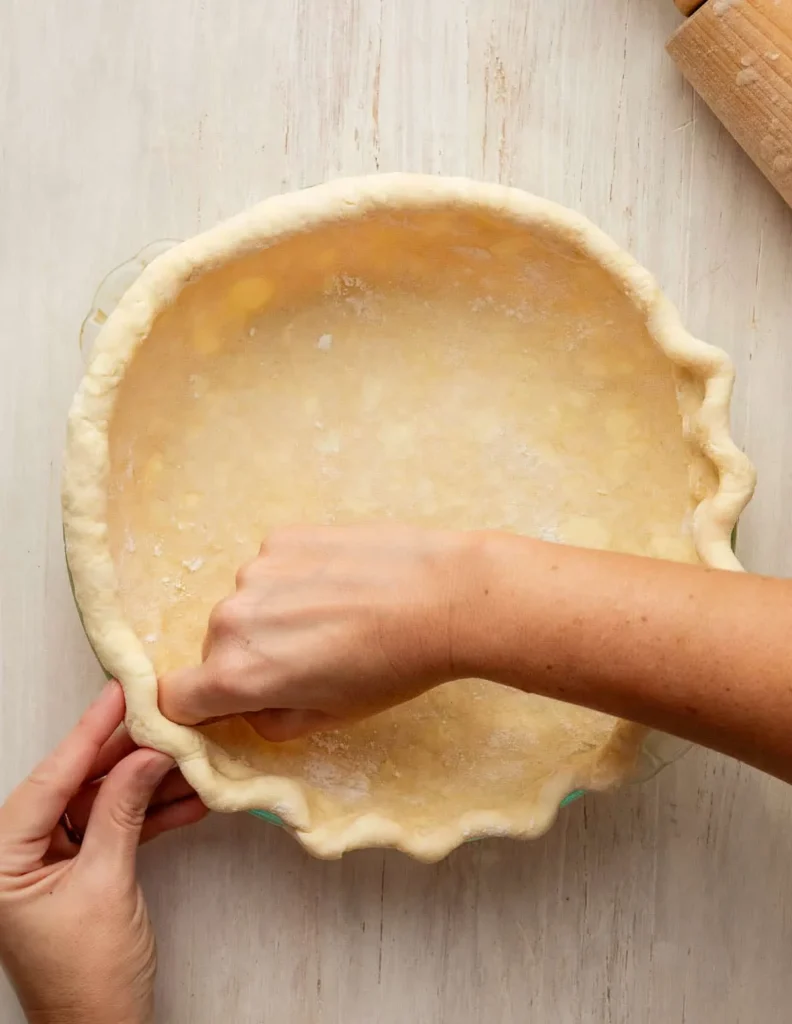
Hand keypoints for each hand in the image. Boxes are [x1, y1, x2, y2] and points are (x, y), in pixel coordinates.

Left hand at [0, 682, 207, 1023]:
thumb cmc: (89, 979)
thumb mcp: (106, 884)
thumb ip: (123, 811)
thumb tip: (148, 755)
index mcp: (0, 862)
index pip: (48, 781)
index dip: (87, 734)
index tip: (116, 693)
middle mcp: (16, 857)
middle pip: (74, 786)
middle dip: (123, 756)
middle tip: (160, 717)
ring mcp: (49, 865)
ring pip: (99, 804)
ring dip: (145, 785)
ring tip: (186, 756)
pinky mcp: (80, 873)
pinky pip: (113, 829)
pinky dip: (149, 817)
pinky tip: (187, 798)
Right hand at [160, 526, 473, 740]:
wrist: (445, 595)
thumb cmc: (392, 668)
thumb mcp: (329, 717)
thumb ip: (269, 721)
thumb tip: (249, 706)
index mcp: (237, 674)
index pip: (174, 697)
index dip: (198, 706)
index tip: (229, 703)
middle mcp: (231, 618)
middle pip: (215, 649)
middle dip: (250, 660)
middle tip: (311, 660)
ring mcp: (255, 570)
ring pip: (247, 605)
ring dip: (274, 615)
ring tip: (336, 616)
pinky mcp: (282, 536)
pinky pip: (273, 568)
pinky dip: (295, 579)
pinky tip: (341, 583)